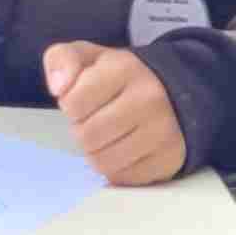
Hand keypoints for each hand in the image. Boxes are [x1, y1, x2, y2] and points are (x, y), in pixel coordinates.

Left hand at [45, 41, 189, 186]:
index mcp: (124, 69)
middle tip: (95, 120)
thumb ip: (62, 60)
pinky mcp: (169, 159)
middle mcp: (148, 99)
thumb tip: (58, 88)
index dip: (71, 106)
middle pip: (87, 137)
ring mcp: (162, 131)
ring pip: (103, 162)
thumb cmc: (121, 77)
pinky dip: (117, 168)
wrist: (177, 93)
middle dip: (82, 131)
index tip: (83, 101)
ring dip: (97, 152)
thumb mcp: (89, 56)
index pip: (73, 104)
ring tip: (107, 135)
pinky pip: (124, 178)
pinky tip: (124, 149)